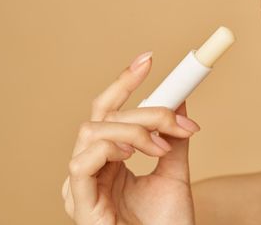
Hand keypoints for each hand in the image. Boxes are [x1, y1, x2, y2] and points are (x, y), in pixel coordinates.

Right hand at [62, 52, 199, 224]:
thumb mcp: (175, 171)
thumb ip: (173, 137)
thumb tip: (182, 100)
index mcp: (111, 160)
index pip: (110, 112)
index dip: (125, 82)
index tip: (150, 59)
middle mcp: (92, 167)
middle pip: (105, 117)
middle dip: (146, 110)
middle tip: (179, 117)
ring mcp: (82, 184)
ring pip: (96, 131)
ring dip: (135, 129)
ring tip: (164, 146)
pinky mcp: (78, 202)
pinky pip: (83, 160)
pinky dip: (113, 147)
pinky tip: (140, 153)